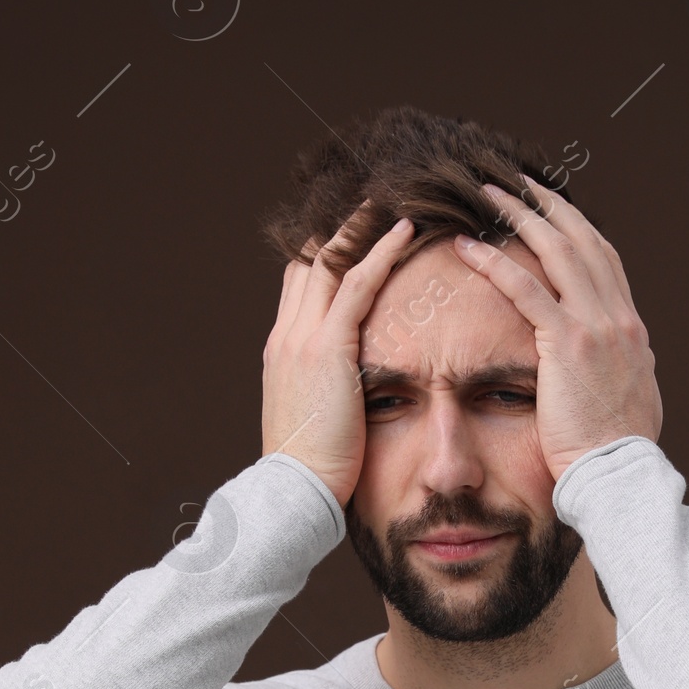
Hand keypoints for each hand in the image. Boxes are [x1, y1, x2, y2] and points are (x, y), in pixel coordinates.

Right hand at [261, 209, 415, 506]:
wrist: (294, 491)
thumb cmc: (311, 469)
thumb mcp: (314, 420)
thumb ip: (328, 391)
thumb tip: (350, 389)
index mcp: (282, 350)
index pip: (301, 283)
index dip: (324, 253)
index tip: (351, 233)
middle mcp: (287, 334)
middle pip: (311, 260)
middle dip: (341, 228)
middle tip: (376, 196)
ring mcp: (303, 338)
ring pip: (331, 260)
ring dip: (362, 226)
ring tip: (393, 196)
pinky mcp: (327, 349)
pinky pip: (357, 284)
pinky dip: (380, 251)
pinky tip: (406, 229)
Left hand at [454, 179, 661, 481]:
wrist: (619, 473)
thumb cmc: (616, 449)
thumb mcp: (633, 399)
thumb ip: (628, 371)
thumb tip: (633, 362)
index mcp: (630, 328)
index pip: (603, 260)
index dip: (576, 228)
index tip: (553, 208)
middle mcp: (618, 317)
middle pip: (582, 240)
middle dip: (549, 205)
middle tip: (519, 182)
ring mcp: (596, 325)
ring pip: (555, 250)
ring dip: (519, 216)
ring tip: (488, 194)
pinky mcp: (568, 343)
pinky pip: (526, 289)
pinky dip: (495, 262)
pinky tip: (467, 246)